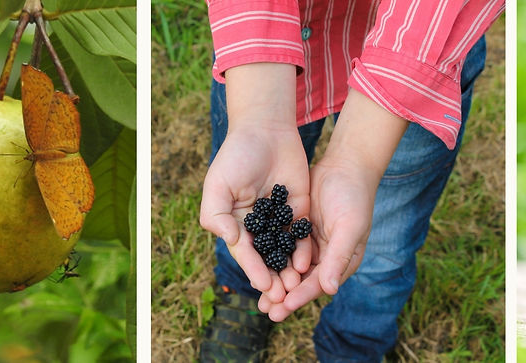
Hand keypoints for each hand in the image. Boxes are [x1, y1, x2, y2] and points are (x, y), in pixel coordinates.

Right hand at [199, 63, 313, 301]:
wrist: (266, 129)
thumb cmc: (236, 156)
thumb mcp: (218, 184)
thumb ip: (217, 214)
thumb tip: (229, 240)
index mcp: (236, 222)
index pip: (246, 252)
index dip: (254, 269)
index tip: (263, 285)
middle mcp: (258, 225)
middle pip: (267, 257)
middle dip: (274, 276)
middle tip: (282, 294)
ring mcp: (279, 218)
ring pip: (285, 250)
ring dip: (289, 269)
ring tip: (296, 285)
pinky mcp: (298, 209)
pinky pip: (301, 233)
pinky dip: (303, 248)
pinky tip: (308, 262)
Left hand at [258, 89, 408, 320]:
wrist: (346, 165)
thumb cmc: (354, 198)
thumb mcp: (349, 228)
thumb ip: (338, 257)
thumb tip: (329, 290)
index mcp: (341, 261)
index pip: (318, 283)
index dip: (299, 296)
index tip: (282, 307)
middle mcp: (325, 256)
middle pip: (301, 281)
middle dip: (283, 295)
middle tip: (264, 310)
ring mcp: (311, 243)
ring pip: (289, 266)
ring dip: (275, 279)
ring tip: (257, 293)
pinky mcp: (298, 229)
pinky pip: (282, 245)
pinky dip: (270, 255)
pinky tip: (255, 262)